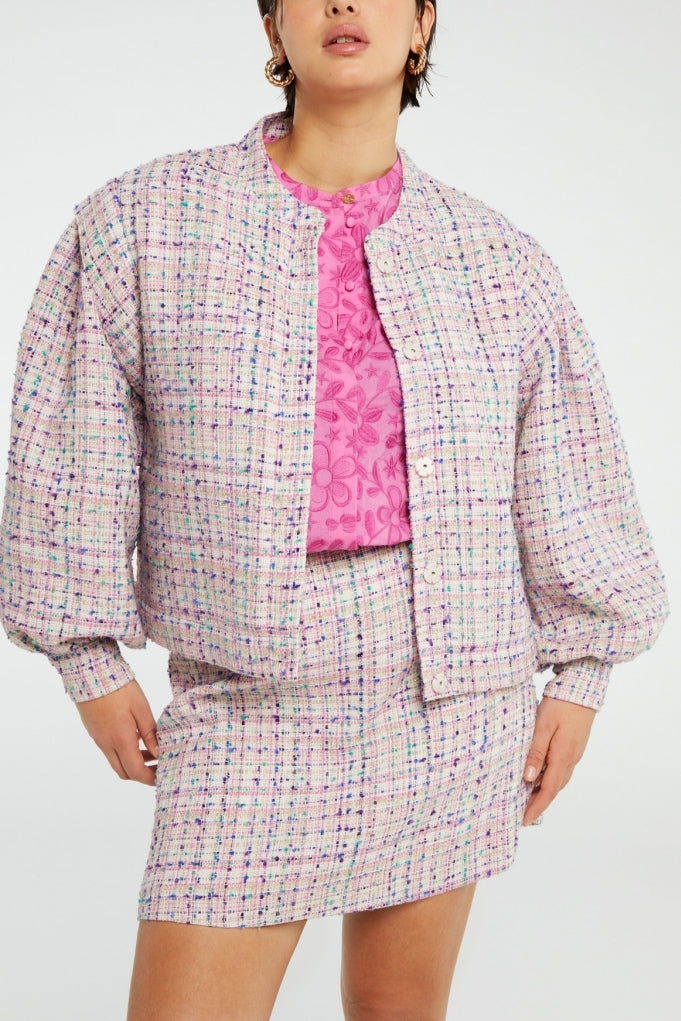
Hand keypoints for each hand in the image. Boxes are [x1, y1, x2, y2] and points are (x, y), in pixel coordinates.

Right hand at [75, 679, 159, 785]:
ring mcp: (98, 739)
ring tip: (150, 750)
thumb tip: (159, 753)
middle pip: (124, 772)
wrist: (89, 674)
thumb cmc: (119, 688)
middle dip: (141, 774)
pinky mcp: (94, 731)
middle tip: (158, 766)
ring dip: (133, 762)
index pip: (136, 771)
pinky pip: (109, 750)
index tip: (163, 776)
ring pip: (116, 762)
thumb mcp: (141, 708)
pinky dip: (123, 752)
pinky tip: (135, 738)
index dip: (150, 779)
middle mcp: (106, 744)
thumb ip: (150, 733)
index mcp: (120, 740)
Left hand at [522, 695, 596, 825]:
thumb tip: (528, 778)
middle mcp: (571, 759)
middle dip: (539, 803)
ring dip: (545, 792)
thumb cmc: (561, 705)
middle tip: (523, 814)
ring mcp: (574, 754)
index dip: (536, 807)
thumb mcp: (543, 726)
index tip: (524, 820)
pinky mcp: (574, 747)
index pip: (547, 790)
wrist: (583, 690)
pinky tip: (540, 776)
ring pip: (558, 780)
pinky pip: (561, 770)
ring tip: (528, 799)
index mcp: (563, 757)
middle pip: (554, 789)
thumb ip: (536, 752)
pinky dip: (550, 779)